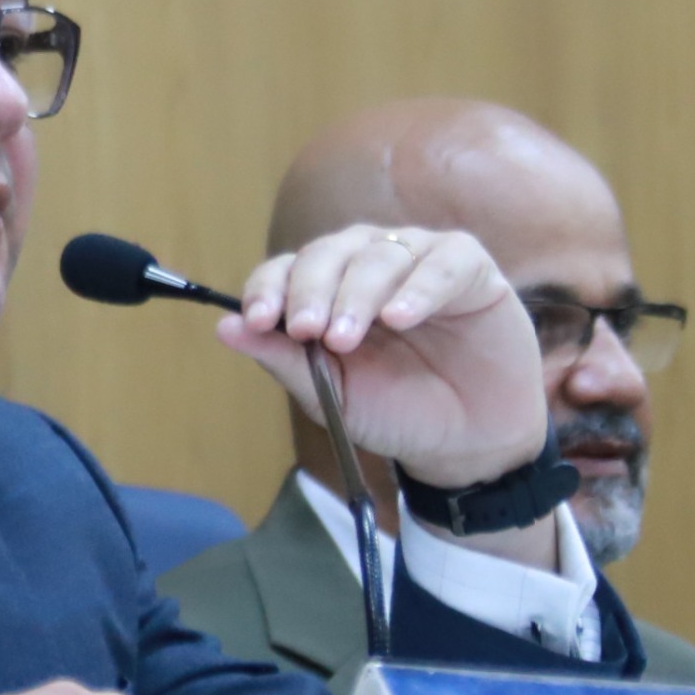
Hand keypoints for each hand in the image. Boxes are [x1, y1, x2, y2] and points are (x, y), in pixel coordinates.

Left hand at [217, 222, 546, 487]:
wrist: (467, 441)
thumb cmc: (396, 410)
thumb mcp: (332, 395)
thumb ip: (284, 360)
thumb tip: (223, 329)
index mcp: (328, 289)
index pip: (287, 270)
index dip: (269, 289)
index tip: (257, 321)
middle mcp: (369, 264)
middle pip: (328, 253)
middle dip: (311, 290)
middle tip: (306, 331)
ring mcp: (419, 260)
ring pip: (380, 254)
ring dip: (358, 293)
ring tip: (346, 337)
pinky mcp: (471, 269)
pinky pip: (444, 262)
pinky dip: (420, 287)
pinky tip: (401, 317)